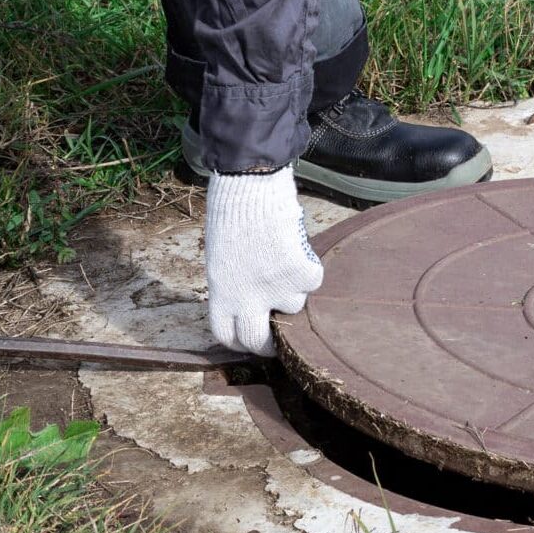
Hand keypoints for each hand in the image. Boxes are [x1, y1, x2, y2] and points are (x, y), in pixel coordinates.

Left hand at [204, 168, 322, 355]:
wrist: (250, 188)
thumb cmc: (232, 215)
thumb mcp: (221, 259)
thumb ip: (233, 286)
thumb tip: (253, 304)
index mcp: (221, 294)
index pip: (227, 335)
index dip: (240, 341)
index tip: (249, 339)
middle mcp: (247, 299)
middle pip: (260, 341)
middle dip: (271, 345)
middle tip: (280, 337)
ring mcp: (276, 289)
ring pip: (294, 305)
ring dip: (292, 290)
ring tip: (284, 262)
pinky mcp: (300, 274)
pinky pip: (312, 280)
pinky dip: (309, 267)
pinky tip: (296, 249)